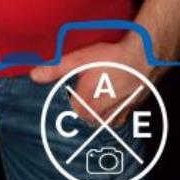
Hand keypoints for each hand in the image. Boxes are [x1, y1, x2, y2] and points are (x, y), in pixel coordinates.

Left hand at [30, 35, 160, 126]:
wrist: (145, 58)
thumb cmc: (111, 58)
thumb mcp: (79, 59)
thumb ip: (56, 68)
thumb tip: (34, 75)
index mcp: (89, 105)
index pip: (74, 111)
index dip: (72, 97)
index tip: (73, 87)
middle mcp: (105, 114)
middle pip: (89, 118)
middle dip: (86, 107)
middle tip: (86, 90)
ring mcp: (122, 113)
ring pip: (106, 121)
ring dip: (101, 112)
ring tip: (100, 95)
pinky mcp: (135, 108)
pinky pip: (122, 116)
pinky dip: (117, 111)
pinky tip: (117, 98)